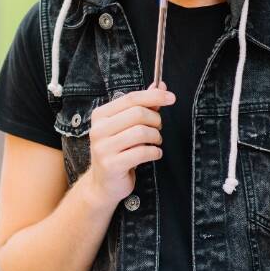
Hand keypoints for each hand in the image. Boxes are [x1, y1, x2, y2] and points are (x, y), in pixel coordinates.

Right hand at [81, 82, 174, 206]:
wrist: (103, 184)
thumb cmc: (118, 151)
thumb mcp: (127, 127)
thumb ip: (142, 106)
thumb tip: (160, 86)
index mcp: (100, 115)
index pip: (131, 98)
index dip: (153, 96)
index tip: (171, 98)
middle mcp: (98, 130)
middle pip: (137, 114)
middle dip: (155, 121)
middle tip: (157, 129)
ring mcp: (103, 148)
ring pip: (141, 132)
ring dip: (156, 137)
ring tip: (155, 142)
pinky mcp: (112, 165)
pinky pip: (142, 152)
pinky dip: (154, 152)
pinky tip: (153, 154)